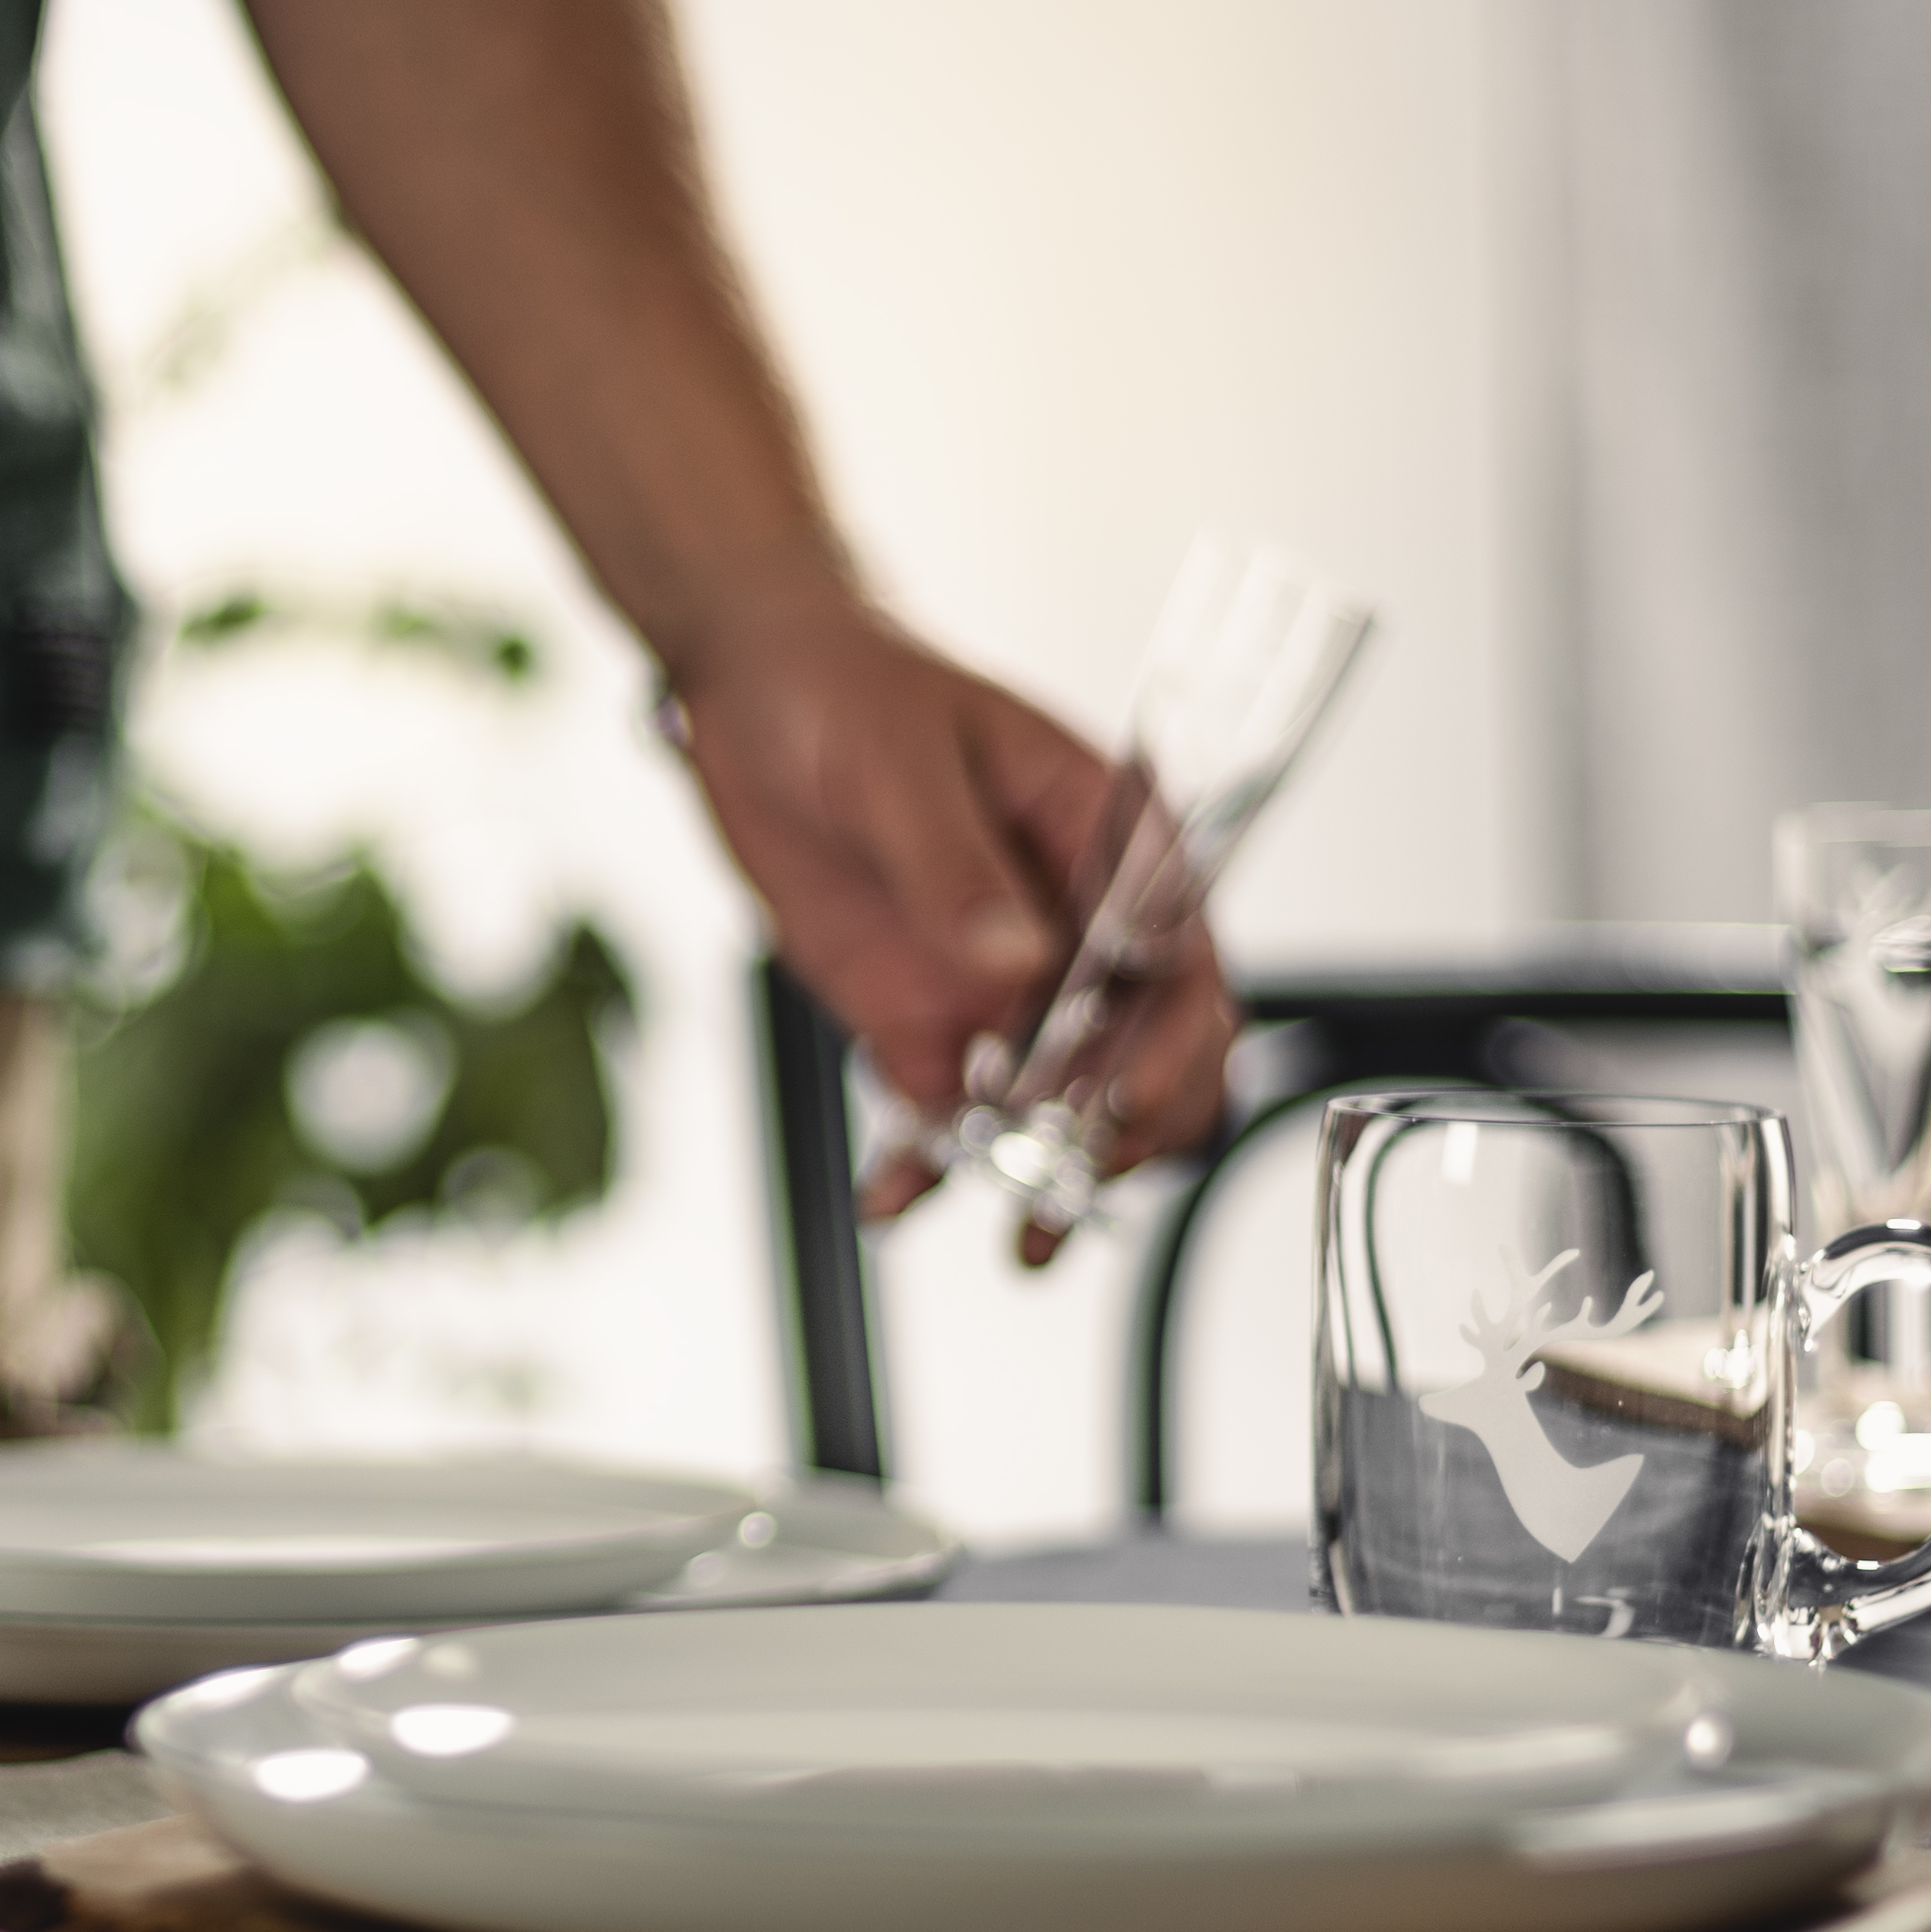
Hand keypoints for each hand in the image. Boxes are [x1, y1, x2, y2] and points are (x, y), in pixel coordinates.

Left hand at [667, 576, 1235, 1263]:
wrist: (750, 695)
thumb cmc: (847, 692)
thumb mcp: (898, 765)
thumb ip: (955, 866)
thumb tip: (1017, 963)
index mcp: (1111, 841)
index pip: (1181, 956)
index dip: (1173, 1041)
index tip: (1124, 1103)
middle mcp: (1074, 926)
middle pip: (1144, 1052)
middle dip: (1125, 1133)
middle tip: (1073, 1190)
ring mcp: (1005, 984)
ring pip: (1061, 1103)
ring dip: (1047, 1174)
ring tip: (1021, 1239)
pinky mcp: (928, 1021)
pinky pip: (951, 1113)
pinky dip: (933, 1163)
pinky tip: (898, 1195)